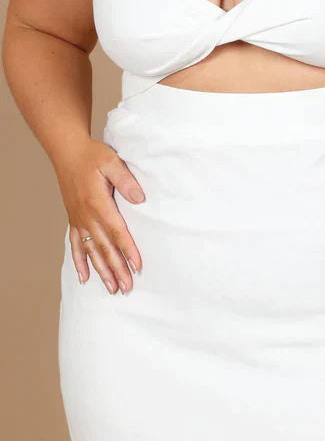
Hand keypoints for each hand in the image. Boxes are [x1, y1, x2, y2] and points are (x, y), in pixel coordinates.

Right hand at [56, 137, 145, 294]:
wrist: (68, 152)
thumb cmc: (92, 156)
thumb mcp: (112, 162)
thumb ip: (126, 180)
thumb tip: (140, 199)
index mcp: (98, 203)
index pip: (116, 231)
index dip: (128, 249)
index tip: (137, 265)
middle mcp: (86, 215)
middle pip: (104, 247)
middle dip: (116, 268)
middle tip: (127, 287)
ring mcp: (78, 219)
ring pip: (90, 250)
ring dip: (101, 270)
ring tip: (112, 288)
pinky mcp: (73, 219)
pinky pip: (75, 245)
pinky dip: (79, 262)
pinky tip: (84, 278)